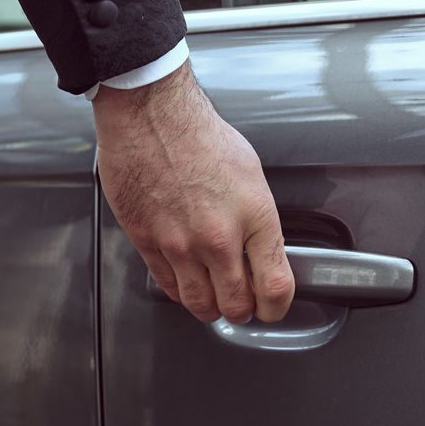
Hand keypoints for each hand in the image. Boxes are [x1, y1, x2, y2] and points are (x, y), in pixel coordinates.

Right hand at [91, 62, 293, 323]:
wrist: (150, 115)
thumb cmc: (198, 134)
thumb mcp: (250, 173)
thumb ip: (256, 218)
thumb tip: (262, 247)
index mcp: (254, 216)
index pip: (275, 286)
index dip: (277, 307)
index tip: (274, 307)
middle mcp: (218, 236)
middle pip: (236, 304)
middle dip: (243, 310)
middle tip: (243, 304)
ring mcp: (180, 244)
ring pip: (200, 304)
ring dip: (210, 308)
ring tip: (214, 300)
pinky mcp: (147, 242)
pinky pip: (167, 286)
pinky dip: (179, 291)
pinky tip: (185, 282)